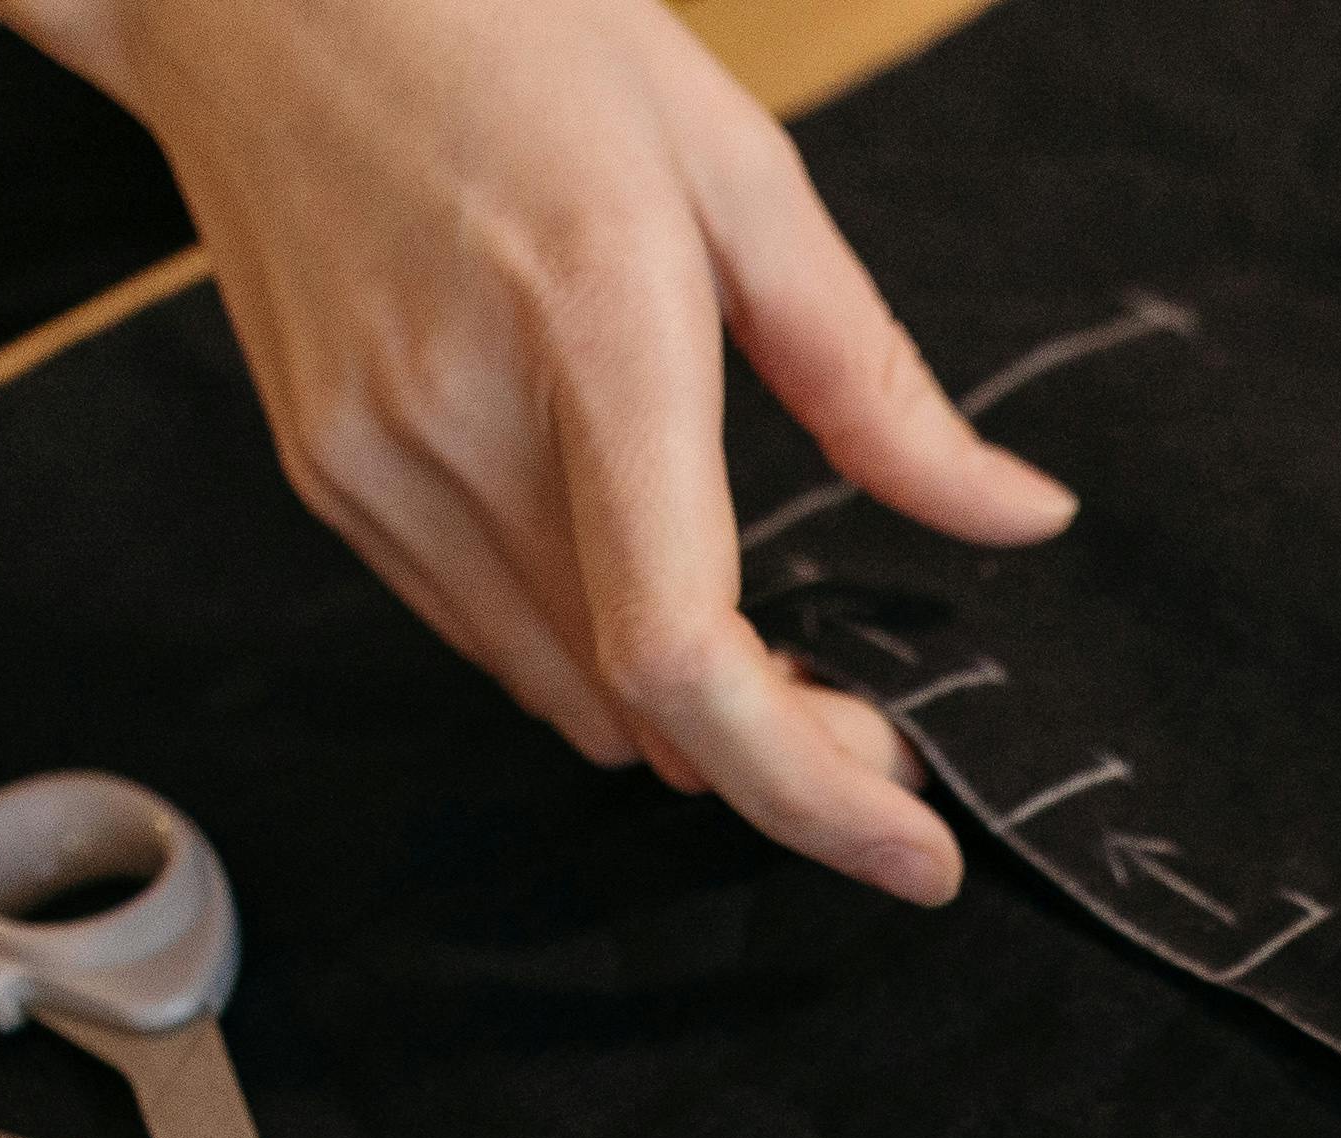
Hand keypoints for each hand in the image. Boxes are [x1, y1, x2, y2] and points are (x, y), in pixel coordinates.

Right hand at [0, 0, 1069, 902]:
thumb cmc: (505, 23)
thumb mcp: (736, 167)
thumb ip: (877, 380)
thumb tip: (1012, 518)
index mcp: (591, 332)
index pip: (686, 657)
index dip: (809, 792)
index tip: (914, 851)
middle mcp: (459, 427)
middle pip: (642, 711)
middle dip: (779, 759)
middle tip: (877, 733)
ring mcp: (372, 466)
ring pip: (563, 694)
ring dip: (682, 718)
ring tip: (782, 668)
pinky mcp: (328, 477)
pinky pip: (484, 631)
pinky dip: (586, 650)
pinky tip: (643, 587)